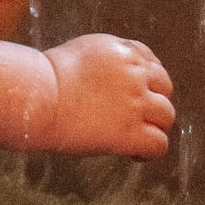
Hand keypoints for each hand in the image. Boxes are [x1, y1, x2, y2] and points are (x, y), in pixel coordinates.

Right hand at [43, 35, 173, 158]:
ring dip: (154, 126)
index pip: (150, 60)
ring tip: (136, 136)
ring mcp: (136, 103)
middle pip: (164, 87)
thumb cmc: (44, 80)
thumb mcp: (79, 53)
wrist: (38, 98)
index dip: (146, 79)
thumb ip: (103, 62)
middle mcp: (134, 73)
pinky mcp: (132, 132)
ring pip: (166, 116)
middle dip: (153, 100)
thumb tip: (110, 80)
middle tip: (136, 116)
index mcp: (121, 50)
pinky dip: (150, 152)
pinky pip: (159, 144)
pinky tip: (134, 154)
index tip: (138, 91)